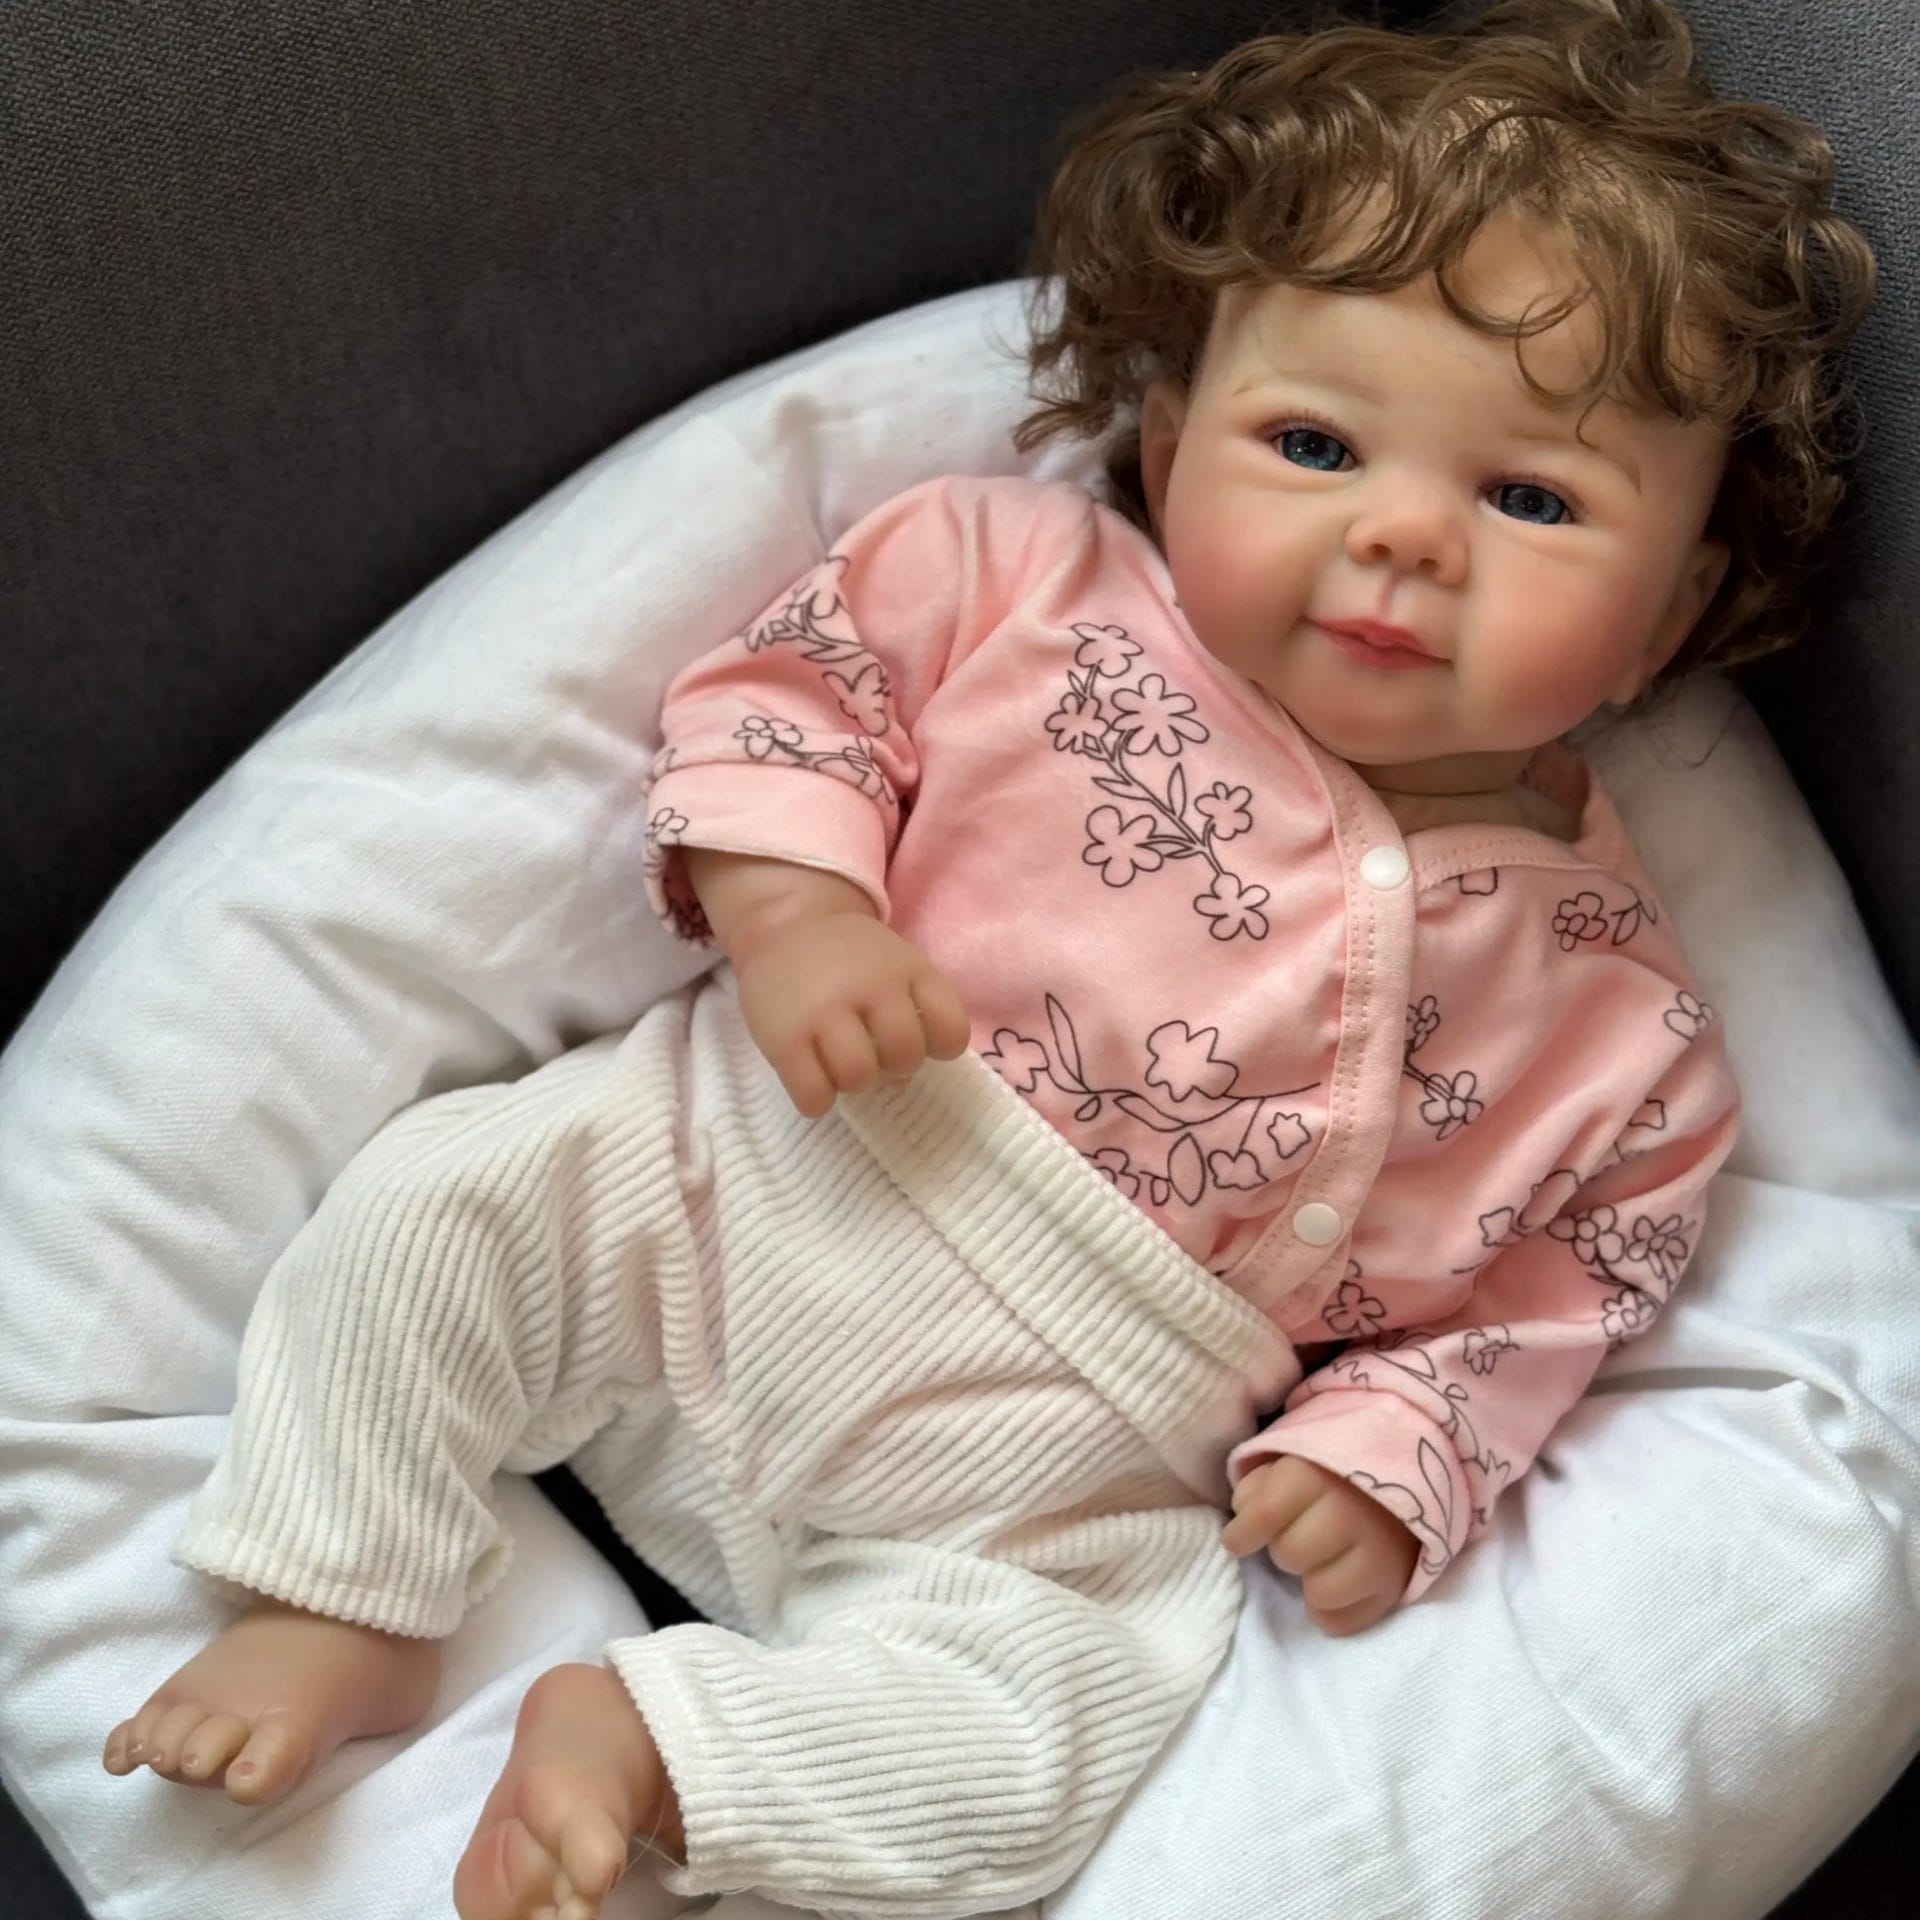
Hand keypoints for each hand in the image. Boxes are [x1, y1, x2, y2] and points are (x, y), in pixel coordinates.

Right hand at [734, 910, 970, 1115]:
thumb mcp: (893, 967)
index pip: (951, 1029)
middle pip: (904, 1055)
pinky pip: (813, 1096)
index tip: (920, 1038)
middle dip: (894, 1065)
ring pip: (858, 1077)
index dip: (940, 1045)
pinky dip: (817, 1098)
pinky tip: (812, 1076)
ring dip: (853, 1082)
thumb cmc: (850, 960)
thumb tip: (901, 1081)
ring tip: (838, 1064)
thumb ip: (911, 1014)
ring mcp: (824, 1010)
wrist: (783, 926)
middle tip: (873, 1051)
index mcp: (907, 969)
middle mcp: (870, 986)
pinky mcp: (783, 1038)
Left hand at [1221, 1455, 1416, 1635]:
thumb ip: (1257, 1486)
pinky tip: (1336, 1584)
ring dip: (1310, 1581)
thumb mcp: (1287, 1462)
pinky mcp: (1392, 1589)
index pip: (1264, 1514)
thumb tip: (1243, 1517)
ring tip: (1319, 1560)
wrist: (1397, 1484)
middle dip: (1283, 1549)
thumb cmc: (1328, 1475)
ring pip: (1319, 1594)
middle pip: (1289, 1555)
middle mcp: (1348, 1513)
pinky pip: (1343, 1623)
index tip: (1238, 1540)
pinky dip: (1332, 1610)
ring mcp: (1376, 1554)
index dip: (1242, 1533)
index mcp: (1314, 1475)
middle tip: (1295, 1538)